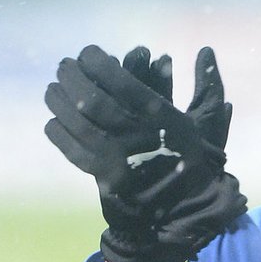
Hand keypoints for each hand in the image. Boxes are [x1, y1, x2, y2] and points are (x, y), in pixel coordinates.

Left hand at [44, 45, 246, 261]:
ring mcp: (117, 158)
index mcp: (160, 116)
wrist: (187, 211)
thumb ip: (206, 87)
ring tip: (52, 89)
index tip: (88, 53)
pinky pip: (73, 151)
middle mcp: (136, 134)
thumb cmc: (197, 162)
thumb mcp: (207, 123)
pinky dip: (58, 134)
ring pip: (77, 123)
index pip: (118, 79)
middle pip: (91, 98)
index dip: (96, 61)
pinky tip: (54, 122)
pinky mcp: (104, 177)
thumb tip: (205, 50)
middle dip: (72, 76)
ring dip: (59, 101)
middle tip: (64, 67)